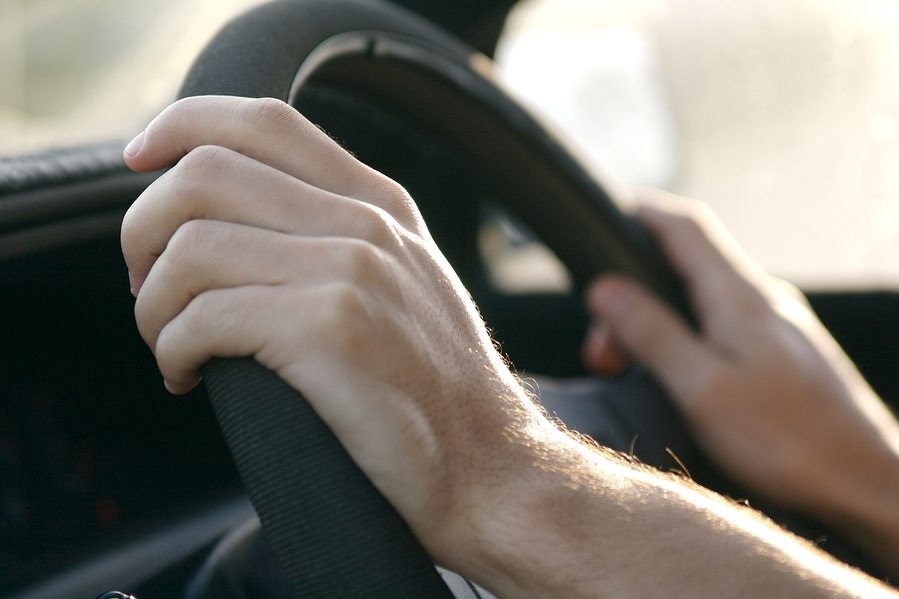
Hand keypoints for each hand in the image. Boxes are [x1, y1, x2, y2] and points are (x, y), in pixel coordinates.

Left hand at [121, 95, 551, 570]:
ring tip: (171, 344)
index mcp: (379, 203)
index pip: (264, 121)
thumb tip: (228, 220)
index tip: (137, 162)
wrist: (488, 464)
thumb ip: (337, 235)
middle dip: (143, 230)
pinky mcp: (330, 330)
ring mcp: (353, 270)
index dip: (182, 125)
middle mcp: (366, 223)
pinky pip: (203, 319)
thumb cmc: (432, 387)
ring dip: (152, 304)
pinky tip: (188, 377)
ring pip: (191, 247)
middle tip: (149, 287)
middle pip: (205, 174)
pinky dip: (172, 350)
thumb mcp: (403, 282)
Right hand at [583, 191, 898, 573]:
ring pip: (701, 302)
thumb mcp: (701, 386)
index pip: (685, 226)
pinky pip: (721, 328)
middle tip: (602, 353)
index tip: (608, 214)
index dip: (642, 212)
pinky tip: (676, 378)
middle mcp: (762, 300)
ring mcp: (775, 327)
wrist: (863, 483)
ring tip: (629, 370)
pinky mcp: (781, 356)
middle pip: (685, 269)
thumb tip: (605, 289)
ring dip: (656, 323)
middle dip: (632, 297)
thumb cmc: (788, 440)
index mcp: (739, 296)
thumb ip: (651, 332)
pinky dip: (684, 339)